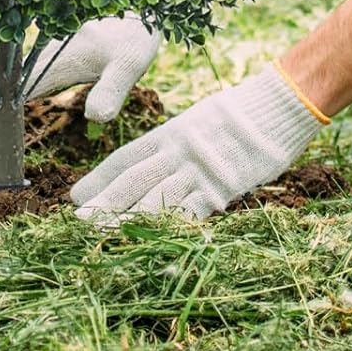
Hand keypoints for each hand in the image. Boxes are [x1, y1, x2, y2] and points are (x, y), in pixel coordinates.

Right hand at [0, 16, 160, 136]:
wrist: (141, 4)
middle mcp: (46, 52)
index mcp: (57, 60)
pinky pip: (19, 65)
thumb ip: (112, 90)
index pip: (16, 89)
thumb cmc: (137, 37)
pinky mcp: (53, 44)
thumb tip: (96, 118)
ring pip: (7, 71)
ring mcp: (47, 47)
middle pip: (2, 79)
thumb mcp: (130, 65)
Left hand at [70, 64, 323, 221]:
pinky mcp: (222, 187)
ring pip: (156, 199)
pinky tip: (151, 244)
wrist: (276, 105)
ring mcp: (199, 170)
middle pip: (134, 180)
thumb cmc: (240, 111)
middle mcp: (178, 151)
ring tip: (103, 238)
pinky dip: (171, 228)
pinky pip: (192, 212)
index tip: (75, 196)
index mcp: (171, 132)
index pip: (126, 157)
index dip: (99, 177)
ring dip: (128, 221)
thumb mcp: (200, 119)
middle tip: (76, 223)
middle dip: (104, 203)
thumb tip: (158, 159)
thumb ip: (178, 142)